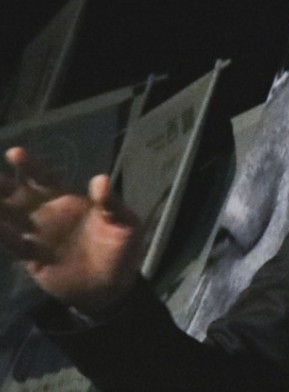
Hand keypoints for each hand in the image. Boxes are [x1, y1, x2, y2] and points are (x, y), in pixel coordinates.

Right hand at [0, 147, 142, 316]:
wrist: (112, 287)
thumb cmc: (121, 250)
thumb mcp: (125, 225)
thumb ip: (112, 204)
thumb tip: (101, 179)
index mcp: (70, 201)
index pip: (46, 179)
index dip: (31, 166)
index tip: (14, 152)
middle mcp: (49, 213)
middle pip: (19, 195)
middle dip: (2, 184)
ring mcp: (37, 235)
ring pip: (9, 217)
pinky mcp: (31, 257)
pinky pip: (11, 244)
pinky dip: (0, 235)